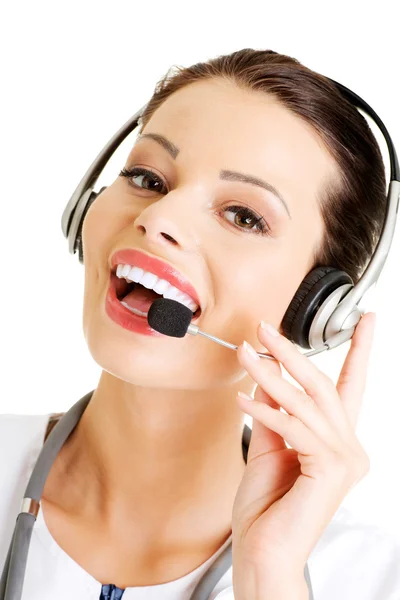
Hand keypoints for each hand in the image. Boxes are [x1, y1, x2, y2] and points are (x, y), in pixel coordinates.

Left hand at [231, 312, 375, 589]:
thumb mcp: (268, 446)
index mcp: (338, 443)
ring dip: (270, 374)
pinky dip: (266, 409)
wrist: (262, 552)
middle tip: (264, 328)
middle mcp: (349, 449)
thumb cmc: (266, 507)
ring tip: (245, 352)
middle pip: (323, 386)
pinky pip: (294, 427)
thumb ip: (273, 411)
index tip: (367, 320)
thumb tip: (267, 374)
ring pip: (305, 401)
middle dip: (293, 353)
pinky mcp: (330, 469)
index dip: (360, 351)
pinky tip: (243, 397)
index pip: (349, 388)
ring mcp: (344, 460)